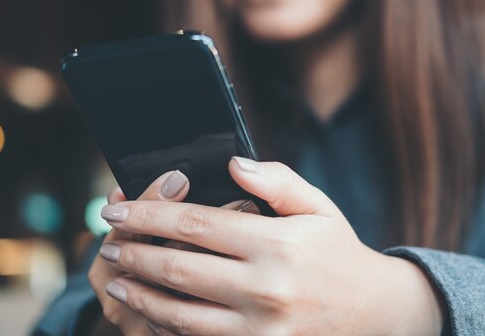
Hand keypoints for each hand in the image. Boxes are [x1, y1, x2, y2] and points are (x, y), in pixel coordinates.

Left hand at [99, 157, 443, 335]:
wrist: (376, 314)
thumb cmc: (339, 254)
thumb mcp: (318, 207)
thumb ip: (276, 180)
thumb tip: (231, 164)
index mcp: (277, 243)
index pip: (195, 223)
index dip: (148, 213)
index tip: (118, 208)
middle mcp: (265, 287)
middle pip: (177, 266)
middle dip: (134, 251)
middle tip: (107, 242)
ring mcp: (260, 328)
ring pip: (179, 310)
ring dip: (139, 292)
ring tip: (117, 277)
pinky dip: (166, 323)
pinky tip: (150, 309)